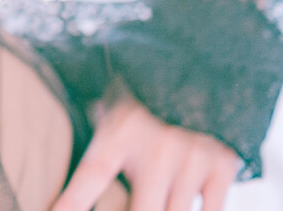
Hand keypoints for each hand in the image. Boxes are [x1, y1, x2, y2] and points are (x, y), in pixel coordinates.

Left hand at [50, 92, 238, 210]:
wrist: (200, 84)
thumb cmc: (143, 115)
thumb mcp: (112, 122)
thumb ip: (98, 152)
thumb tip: (61, 178)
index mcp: (120, 133)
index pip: (92, 175)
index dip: (72, 201)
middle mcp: (156, 146)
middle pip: (142, 210)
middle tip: (133, 206)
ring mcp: (191, 157)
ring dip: (165, 210)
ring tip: (156, 194)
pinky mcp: (221, 166)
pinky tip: (183, 201)